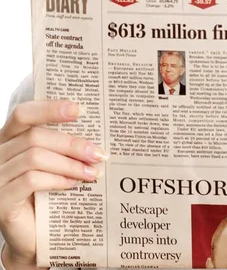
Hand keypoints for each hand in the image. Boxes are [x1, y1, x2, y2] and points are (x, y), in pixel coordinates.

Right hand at [0, 100, 106, 268]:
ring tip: (92, 171)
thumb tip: (94, 134)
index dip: (50, 109)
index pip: (24, 114)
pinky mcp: (1, 199)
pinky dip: (56, 179)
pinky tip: (73, 185)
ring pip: (35, 157)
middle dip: (71, 143)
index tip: (80, 109)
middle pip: (35, 136)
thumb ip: (62, 146)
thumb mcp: (53, 163)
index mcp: (10, 138)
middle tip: (98, 152)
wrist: (32, 236)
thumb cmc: (45, 193)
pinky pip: (30, 180)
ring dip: (69, 164)